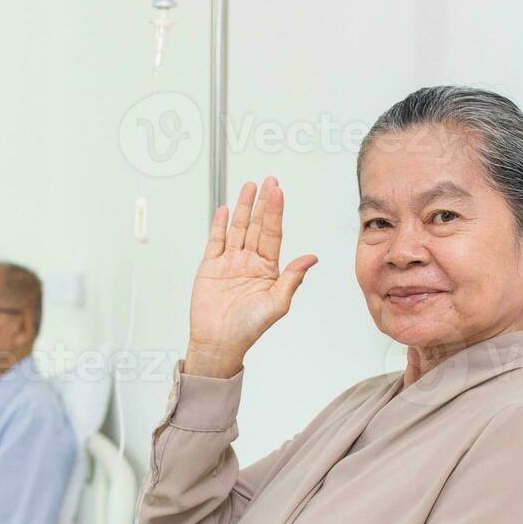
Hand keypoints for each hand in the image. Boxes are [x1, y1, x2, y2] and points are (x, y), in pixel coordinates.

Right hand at [185, 178, 316, 378]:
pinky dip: (220, 225)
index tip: (278, 192)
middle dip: (263, 203)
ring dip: (242, 208)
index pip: (273, 234)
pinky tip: (225, 210)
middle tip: (269, 181)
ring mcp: (230, 262)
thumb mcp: (277, 304)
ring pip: (237, 229)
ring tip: (248, 187)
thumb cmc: (248, 329)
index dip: (275, 212)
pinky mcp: (210, 266)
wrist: (219, 342)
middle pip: (257, 226)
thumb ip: (292, 278)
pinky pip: (216, 241)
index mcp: (268, 269)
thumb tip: (312, 258)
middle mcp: (250, 262)